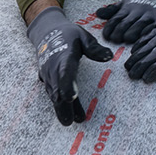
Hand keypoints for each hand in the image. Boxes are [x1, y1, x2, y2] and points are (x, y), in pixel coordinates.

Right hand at [27, 6, 113, 125]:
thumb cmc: (69, 35)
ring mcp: (48, 75)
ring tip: (71, 121)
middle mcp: (53, 68)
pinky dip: (58, 105)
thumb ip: (94, 48)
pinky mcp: (47, 80)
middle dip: (63, 105)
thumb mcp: (83, 36)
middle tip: (71, 121)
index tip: (71, 97)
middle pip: (58, 89)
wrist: (46, 33)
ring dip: (61, 108)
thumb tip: (108, 56)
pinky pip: (52, 94)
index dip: (67, 84)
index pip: (65, 71)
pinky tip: (67, 115)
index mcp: (64, 55)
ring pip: (54, 94)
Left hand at [94, 0, 155, 43]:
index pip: (115, 19)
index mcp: (128, 7)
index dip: (109, 29)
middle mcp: (138, 11)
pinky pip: (151, 31)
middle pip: (124, 25)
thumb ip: (113, 9)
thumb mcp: (127, 1)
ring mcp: (149, 16)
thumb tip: (98, 13)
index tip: (107, 36)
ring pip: (137, 29)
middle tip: (115, 40)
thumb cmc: (142, 0)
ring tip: (126, 41)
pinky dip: (144, 38)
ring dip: (130, 37)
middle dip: (118, 34)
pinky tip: (140, 44)